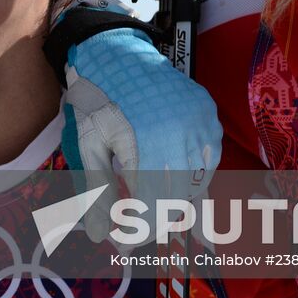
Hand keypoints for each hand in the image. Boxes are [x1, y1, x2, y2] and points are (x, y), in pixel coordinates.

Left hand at [60, 26, 220, 242]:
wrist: (116, 53)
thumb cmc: (97, 101)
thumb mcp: (89, 148)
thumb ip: (97, 194)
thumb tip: (99, 238)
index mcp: (150, 145)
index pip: (153, 209)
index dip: (138, 233)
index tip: (122, 244)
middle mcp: (182, 136)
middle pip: (177, 201)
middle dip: (155, 221)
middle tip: (133, 227)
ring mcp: (201, 124)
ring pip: (197, 184)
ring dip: (175, 201)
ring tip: (151, 200)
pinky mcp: (209, 115)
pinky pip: (208, 160)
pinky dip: (193, 176)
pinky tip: (173, 174)